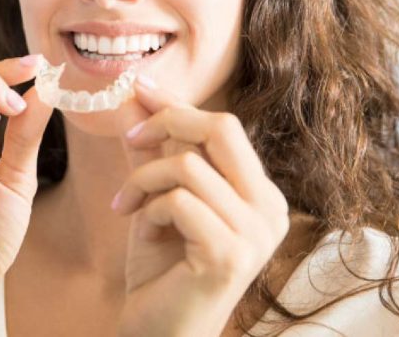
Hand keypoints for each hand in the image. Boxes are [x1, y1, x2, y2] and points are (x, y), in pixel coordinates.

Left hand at [112, 76, 289, 336]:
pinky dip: (149, 208)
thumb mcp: (156, 197)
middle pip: (222, 128)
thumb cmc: (162, 269)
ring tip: (127, 205)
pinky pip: (179, 200)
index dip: (178, 103)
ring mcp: (256, 233)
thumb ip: (153, 150)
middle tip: (130, 140)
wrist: (159, 331)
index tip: (137, 86)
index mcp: (260, 193)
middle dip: (167, 122)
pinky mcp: (230, 254)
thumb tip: (135, 95)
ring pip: (189, 165)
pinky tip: (141, 231)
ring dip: (144, 179)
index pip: (224, 127)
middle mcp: (270, 209)